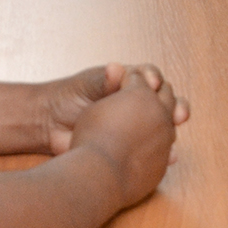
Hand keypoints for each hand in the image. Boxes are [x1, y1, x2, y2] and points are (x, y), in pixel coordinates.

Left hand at [70, 65, 187, 206]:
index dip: (154, 79)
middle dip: (174, 105)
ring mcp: (135, 125)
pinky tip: (170, 157)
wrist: (49, 124)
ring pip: (163, 125)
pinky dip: (163, 153)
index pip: (149, 76)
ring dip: (172, 129)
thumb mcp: (85, 85)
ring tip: (175, 131)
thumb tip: (116, 70)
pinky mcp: (131, 146)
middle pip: (164, 101)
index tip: (152, 84)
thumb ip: (103, 80)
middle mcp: (135, 102)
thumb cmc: (67, 96)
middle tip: (177, 113)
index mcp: (127, 82)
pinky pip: (153, 148)